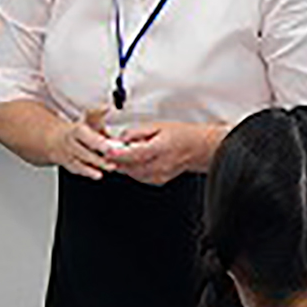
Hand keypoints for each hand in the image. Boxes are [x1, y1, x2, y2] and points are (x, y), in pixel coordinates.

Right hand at [46, 107, 119, 179]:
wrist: (54, 139)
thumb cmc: (77, 131)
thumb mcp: (86, 118)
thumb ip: (97, 114)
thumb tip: (107, 107)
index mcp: (76, 130)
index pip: (84, 136)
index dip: (97, 142)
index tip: (109, 147)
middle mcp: (70, 143)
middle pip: (83, 152)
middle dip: (98, 158)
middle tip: (112, 161)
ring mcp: (67, 155)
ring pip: (79, 163)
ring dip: (93, 168)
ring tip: (107, 169)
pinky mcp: (67, 164)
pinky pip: (76, 169)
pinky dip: (86, 172)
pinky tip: (96, 174)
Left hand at [108, 121, 222, 186]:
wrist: (199, 148)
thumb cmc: (182, 135)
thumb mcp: (159, 125)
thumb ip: (138, 132)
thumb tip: (122, 138)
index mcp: (160, 148)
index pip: (134, 154)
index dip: (118, 153)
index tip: (107, 150)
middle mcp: (160, 165)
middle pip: (130, 166)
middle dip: (116, 160)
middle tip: (107, 152)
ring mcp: (159, 175)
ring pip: (132, 174)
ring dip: (123, 165)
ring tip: (120, 155)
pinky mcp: (158, 180)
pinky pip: (139, 177)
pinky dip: (132, 170)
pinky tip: (132, 161)